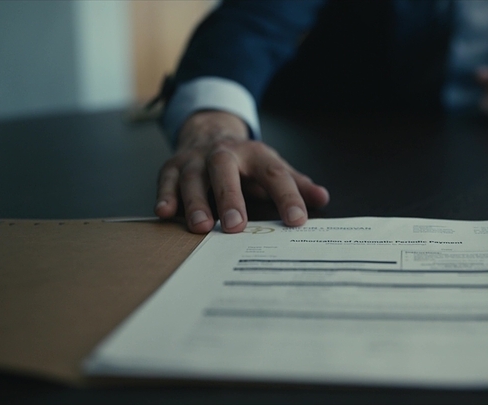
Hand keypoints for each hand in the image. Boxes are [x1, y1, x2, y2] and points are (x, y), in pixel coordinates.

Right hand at [155, 111, 329, 233]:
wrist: (210, 133)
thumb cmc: (246, 163)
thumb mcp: (272, 168)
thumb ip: (295, 185)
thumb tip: (322, 198)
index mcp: (256, 155)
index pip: (274, 174)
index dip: (287, 197)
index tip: (297, 220)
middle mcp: (224, 154)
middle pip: (225, 170)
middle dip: (230, 197)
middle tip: (235, 227)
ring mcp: (196, 159)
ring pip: (193, 177)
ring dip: (196, 201)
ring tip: (201, 227)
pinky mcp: (172, 167)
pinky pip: (166, 180)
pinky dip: (165, 195)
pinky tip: (165, 213)